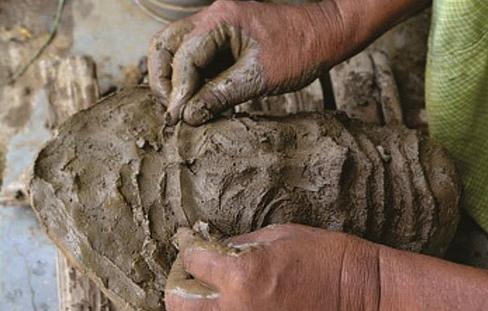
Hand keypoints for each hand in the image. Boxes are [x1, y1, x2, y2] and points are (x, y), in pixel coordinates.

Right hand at [148, 0, 345, 124]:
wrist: (324, 35)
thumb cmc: (299, 50)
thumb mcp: (259, 78)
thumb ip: (220, 95)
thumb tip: (189, 115)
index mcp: (221, 19)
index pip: (184, 56)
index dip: (177, 90)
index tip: (177, 117)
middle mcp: (213, 16)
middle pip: (166, 44)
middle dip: (163, 79)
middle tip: (171, 111)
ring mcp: (217, 26)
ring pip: (176, 49)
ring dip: (175, 79)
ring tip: (183, 109)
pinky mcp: (223, 38)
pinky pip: (196, 56)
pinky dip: (191, 78)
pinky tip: (199, 100)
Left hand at [164, 223, 380, 310]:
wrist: (361, 294)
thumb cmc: (326, 256)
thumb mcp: (281, 234)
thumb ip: (243, 243)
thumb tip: (219, 248)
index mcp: (243, 272)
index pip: (194, 263)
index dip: (189, 253)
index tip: (193, 249)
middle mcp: (239, 306)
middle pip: (183, 305)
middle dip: (177, 288)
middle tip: (185, 277)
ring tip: (196, 301)